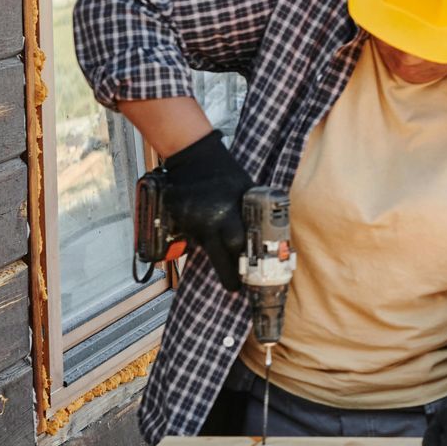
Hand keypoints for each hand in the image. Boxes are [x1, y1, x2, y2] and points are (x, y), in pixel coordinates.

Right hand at [160, 129, 253, 291]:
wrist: (193, 158)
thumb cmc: (225, 174)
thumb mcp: (247, 191)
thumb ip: (252, 214)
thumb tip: (267, 235)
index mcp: (225, 214)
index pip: (237, 246)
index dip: (244, 264)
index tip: (249, 277)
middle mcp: (206, 223)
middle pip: (218, 259)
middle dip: (228, 276)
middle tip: (235, 287)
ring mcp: (190, 224)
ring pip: (205, 249)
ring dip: (215, 251)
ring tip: (222, 241)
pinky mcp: (178, 222)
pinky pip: (193, 238)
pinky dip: (202, 237)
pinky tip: (207, 225)